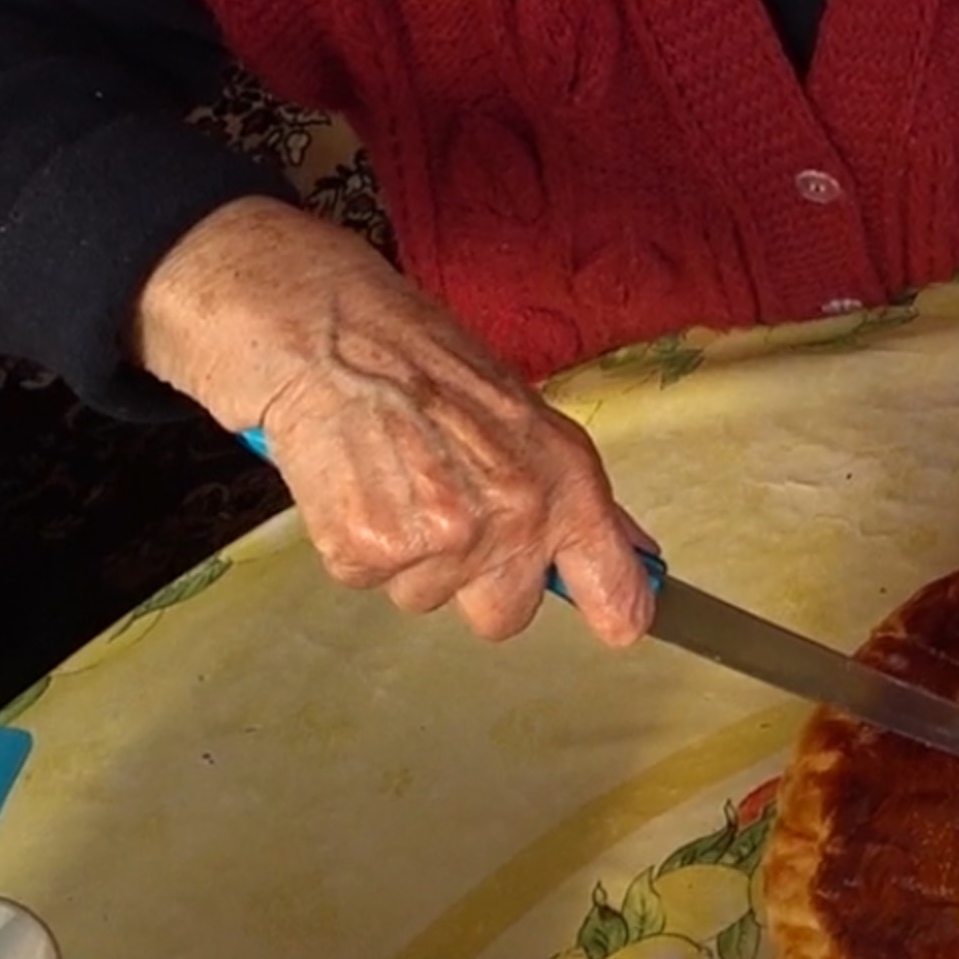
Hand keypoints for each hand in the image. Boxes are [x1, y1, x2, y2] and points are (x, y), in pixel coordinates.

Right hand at [136, 197, 658, 646]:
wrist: (325, 333)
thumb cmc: (424, 362)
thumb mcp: (523, 415)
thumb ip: (573, 496)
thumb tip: (632, 557)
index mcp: (562, 479)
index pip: (616, 584)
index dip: (619, 611)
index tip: (620, 626)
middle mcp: (512, 517)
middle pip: (504, 615)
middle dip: (474, 578)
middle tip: (444, 503)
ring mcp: (441, 540)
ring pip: (426, 599)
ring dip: (407, 553)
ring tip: (393, 475)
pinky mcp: (368, 552)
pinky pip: (368, 581)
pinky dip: (355, 541)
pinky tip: (355, 482)